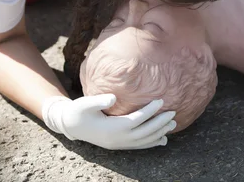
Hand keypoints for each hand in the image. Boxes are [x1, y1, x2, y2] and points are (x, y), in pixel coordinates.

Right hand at [42, 94, 176, 149]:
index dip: (150, 111)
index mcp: (112, 128)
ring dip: (159, 133)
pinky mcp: (118, 144)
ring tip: (173, 124)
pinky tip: (162, 140)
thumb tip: (113, 97)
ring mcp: (119, 144)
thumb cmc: (78, 111)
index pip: (137, 119)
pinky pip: (139, 146)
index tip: (161, 101)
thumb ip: (98, 100)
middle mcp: (118, 138)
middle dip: (160, 123)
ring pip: (144, 141)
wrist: (70, 125)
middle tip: (173, 113)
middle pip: (144, 132)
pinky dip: (152, 143)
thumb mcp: (85, 103)